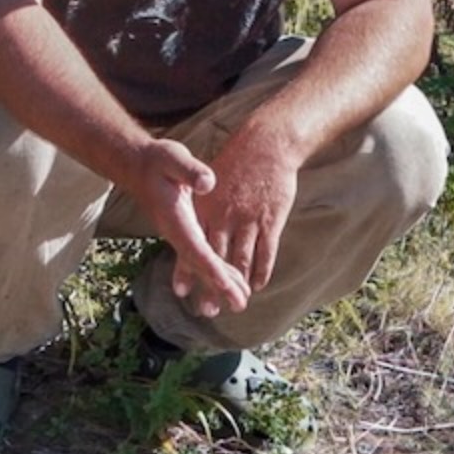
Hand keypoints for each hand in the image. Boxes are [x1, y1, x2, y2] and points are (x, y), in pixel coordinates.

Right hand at [115, 137, 248, 316]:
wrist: (137, 165)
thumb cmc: (157, 160)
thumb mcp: (173, 157)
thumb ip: (189, 170)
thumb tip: (208, 182)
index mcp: (175, 218)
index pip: (197, 249)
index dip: (213, 270)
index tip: (228, 287)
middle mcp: (176, 232)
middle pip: (200, 264)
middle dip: (219, 286)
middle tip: (240, 305)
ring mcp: (179, 234)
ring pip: (201, 264)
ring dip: (219, 283)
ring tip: (239, 301)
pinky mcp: (183, 232)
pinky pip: (200, 257)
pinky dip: (213, 271)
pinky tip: (226, 282)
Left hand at [194, 124, 301, 303]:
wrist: (269, 143)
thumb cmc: (238, 158)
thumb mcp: (206, 172)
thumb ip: (197, 190)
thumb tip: (197, 206)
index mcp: (206, 207)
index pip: (193, 243)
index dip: (188, 268)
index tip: (182, 291)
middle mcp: (226, 217)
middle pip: (216, 258)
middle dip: (212, 287)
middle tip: (208, 311)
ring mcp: (249, 220)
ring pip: (242, 259)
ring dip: (238, 284)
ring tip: (235, 305)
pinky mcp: (271, 219)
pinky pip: (266, 251)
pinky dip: (262, 270)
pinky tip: (257, 284)